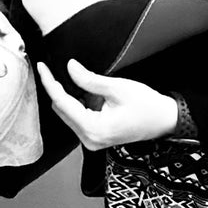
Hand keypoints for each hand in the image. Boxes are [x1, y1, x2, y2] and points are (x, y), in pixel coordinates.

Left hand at [38, 59, 180, 150]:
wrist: (165, 120)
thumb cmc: (147, 105)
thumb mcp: (117, 88)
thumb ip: (89, 80)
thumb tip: (69, 67)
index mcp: (93, 129)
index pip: (62, 103)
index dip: (50, 83)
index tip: (42, 67)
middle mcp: (89, 139)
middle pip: (62, 110)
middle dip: (57, 89)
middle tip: (52, 67)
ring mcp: (92, 140)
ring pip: (68, 114)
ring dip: (70, 96)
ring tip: (83, 81)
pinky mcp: (95, 137)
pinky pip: (78, 117)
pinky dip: (78, 103)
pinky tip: (88, 92)